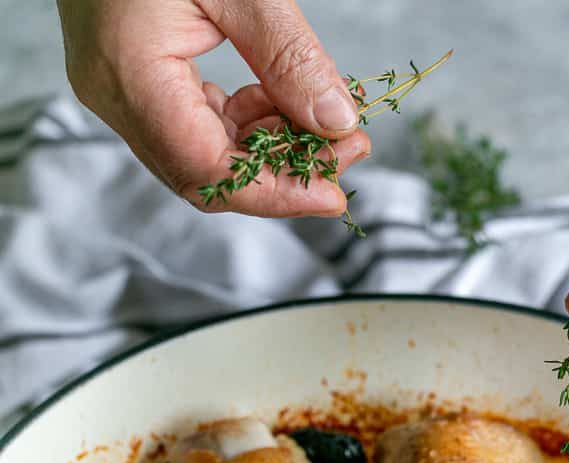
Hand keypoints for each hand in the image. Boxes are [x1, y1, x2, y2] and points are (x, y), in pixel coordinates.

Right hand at [56, 0, 369, 217]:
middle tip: (346, 153)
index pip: (208, 172)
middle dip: (283, 175)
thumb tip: (336, 121)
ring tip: (326, 125)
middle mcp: (117, 98)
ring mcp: (121, 90)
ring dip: (270, 149)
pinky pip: (196, 125)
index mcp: (130, 76)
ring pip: (205, 156)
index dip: (277, 194)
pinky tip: (284, 102)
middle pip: (207, 176)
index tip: (334, 195)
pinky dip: (246, 123)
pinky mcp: (134, 78)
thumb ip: (288, 57)